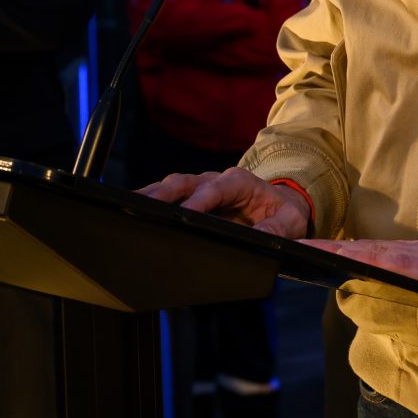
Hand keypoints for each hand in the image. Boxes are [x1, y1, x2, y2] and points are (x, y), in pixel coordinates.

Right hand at [137, 166, 310, 238]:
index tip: (185, 214)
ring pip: (172, 186)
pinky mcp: (192, 198)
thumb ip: (275, 229)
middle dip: (163, 193)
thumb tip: (260, 237)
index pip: (216, 189)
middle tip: (141, 205)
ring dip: (151, 195)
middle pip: (185, 182)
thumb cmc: (284, 213)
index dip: (199, 200)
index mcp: (240, 183)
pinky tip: (132, 210)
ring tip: (127, 205)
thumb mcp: (289, 222)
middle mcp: (217, 180)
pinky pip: (169, 196)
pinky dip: (151, 201)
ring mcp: (202, 187)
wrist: (281, 206)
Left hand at [302, 235, 417, 323]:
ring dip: (344, 254)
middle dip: (331, 251)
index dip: (341, 254)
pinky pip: (406, 265)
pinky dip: (376, 262)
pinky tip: (355, 263)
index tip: (308, 255)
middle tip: (293, 250)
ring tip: (310, 254)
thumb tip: (405, 302)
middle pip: (370, 252)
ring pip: (381, 255)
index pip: (378, 256)